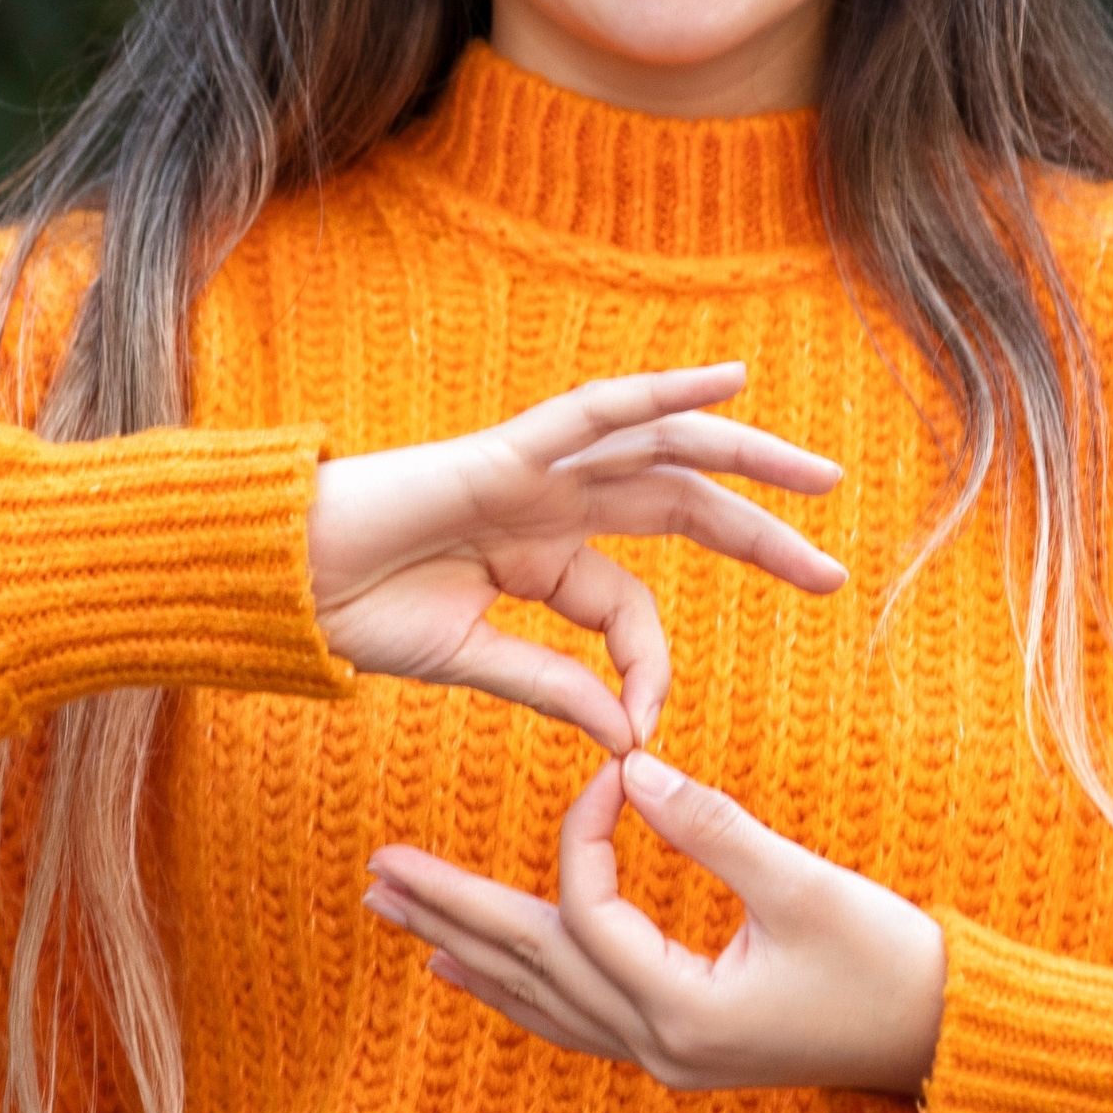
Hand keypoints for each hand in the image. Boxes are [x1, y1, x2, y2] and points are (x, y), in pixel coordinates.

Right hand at [307, 363, 844, 751]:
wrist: (279, 581)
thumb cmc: (357, 614)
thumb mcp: (475, 660)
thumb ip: (554, 685)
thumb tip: (626, 732)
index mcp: (544, 557)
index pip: (632, 605)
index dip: (651, 666)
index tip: (645, 729)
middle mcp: (553, 504)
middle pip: (682, 505)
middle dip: (761, 532)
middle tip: (834, 567)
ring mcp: (535, 471)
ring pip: (663, 449)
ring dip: (747, 455)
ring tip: (821, 479)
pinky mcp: (506, 450)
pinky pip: (598, 411)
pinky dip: (665, 392)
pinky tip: (732, 380)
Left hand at [361, 754, 945, 1097]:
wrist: (945, 1041)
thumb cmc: (888, 962)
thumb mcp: (804, 886)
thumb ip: (712, 827)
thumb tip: (631, 764)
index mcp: (684, 1012)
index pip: (590, 913)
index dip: (582, 833)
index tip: (606, 767)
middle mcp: (659, 1047)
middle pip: (532, 970)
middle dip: (453, 916)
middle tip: (377, 874)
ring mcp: (666, 1057)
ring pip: (544, 1002)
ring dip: (471, 953)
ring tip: (401, 921)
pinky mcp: (682, 1048)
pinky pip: (575, 1020)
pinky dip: (520, 991)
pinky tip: (473, 975)